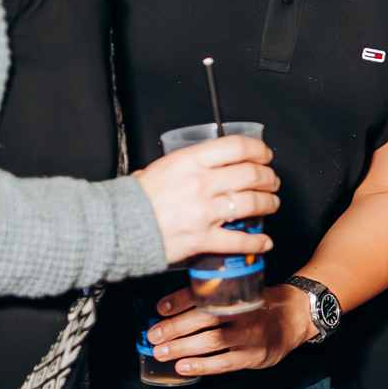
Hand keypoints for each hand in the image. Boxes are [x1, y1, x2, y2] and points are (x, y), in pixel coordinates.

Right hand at [134, 134, 279, 265]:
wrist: (115, 226)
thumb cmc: (133, 198)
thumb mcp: (159, 168)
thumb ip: (184, 166)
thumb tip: (198, 165)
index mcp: (190, 161)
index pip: (237, 147)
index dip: (258, 150)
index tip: (265, 155)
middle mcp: (201, 184)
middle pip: (250, 175)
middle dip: (268, 178)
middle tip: (272, 181)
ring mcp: (204, 212)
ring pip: (251, 204)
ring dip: (268, 204)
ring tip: (272, 204)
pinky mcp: (202, 239)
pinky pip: (238, 240)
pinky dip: (256, 242)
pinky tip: (264, 242)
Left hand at [143, 283, 307, 377]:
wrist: (296, 317)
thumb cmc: (260, 304)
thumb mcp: (242, 290)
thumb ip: (214, 294)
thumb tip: (169, 305)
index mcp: (238, 293)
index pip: (206, 295)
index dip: (180, 301)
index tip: (159, 308)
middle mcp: (244, 313)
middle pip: (204, 319)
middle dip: (175, 327)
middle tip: (153, 335)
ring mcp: (249, 336)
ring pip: (212, 341)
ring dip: (182, 347)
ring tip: (160, 352)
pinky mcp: (253, 356)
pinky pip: (224, 363)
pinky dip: (201, 366)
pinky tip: (182, 367)